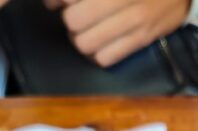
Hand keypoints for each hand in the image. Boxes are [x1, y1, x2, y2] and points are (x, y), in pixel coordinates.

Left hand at [59, 0, 189, 66]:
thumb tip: (58, 1)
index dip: (56, 1)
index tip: (56, 3)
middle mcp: (122, 0)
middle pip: (73, 21)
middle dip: (68, 19)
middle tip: (74, 15)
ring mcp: (133, 22)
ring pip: (85, 44)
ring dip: (80, 39)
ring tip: (86, 31)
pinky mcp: (141, 40)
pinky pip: (104, 58)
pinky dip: (96, 54)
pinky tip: (99, 44)